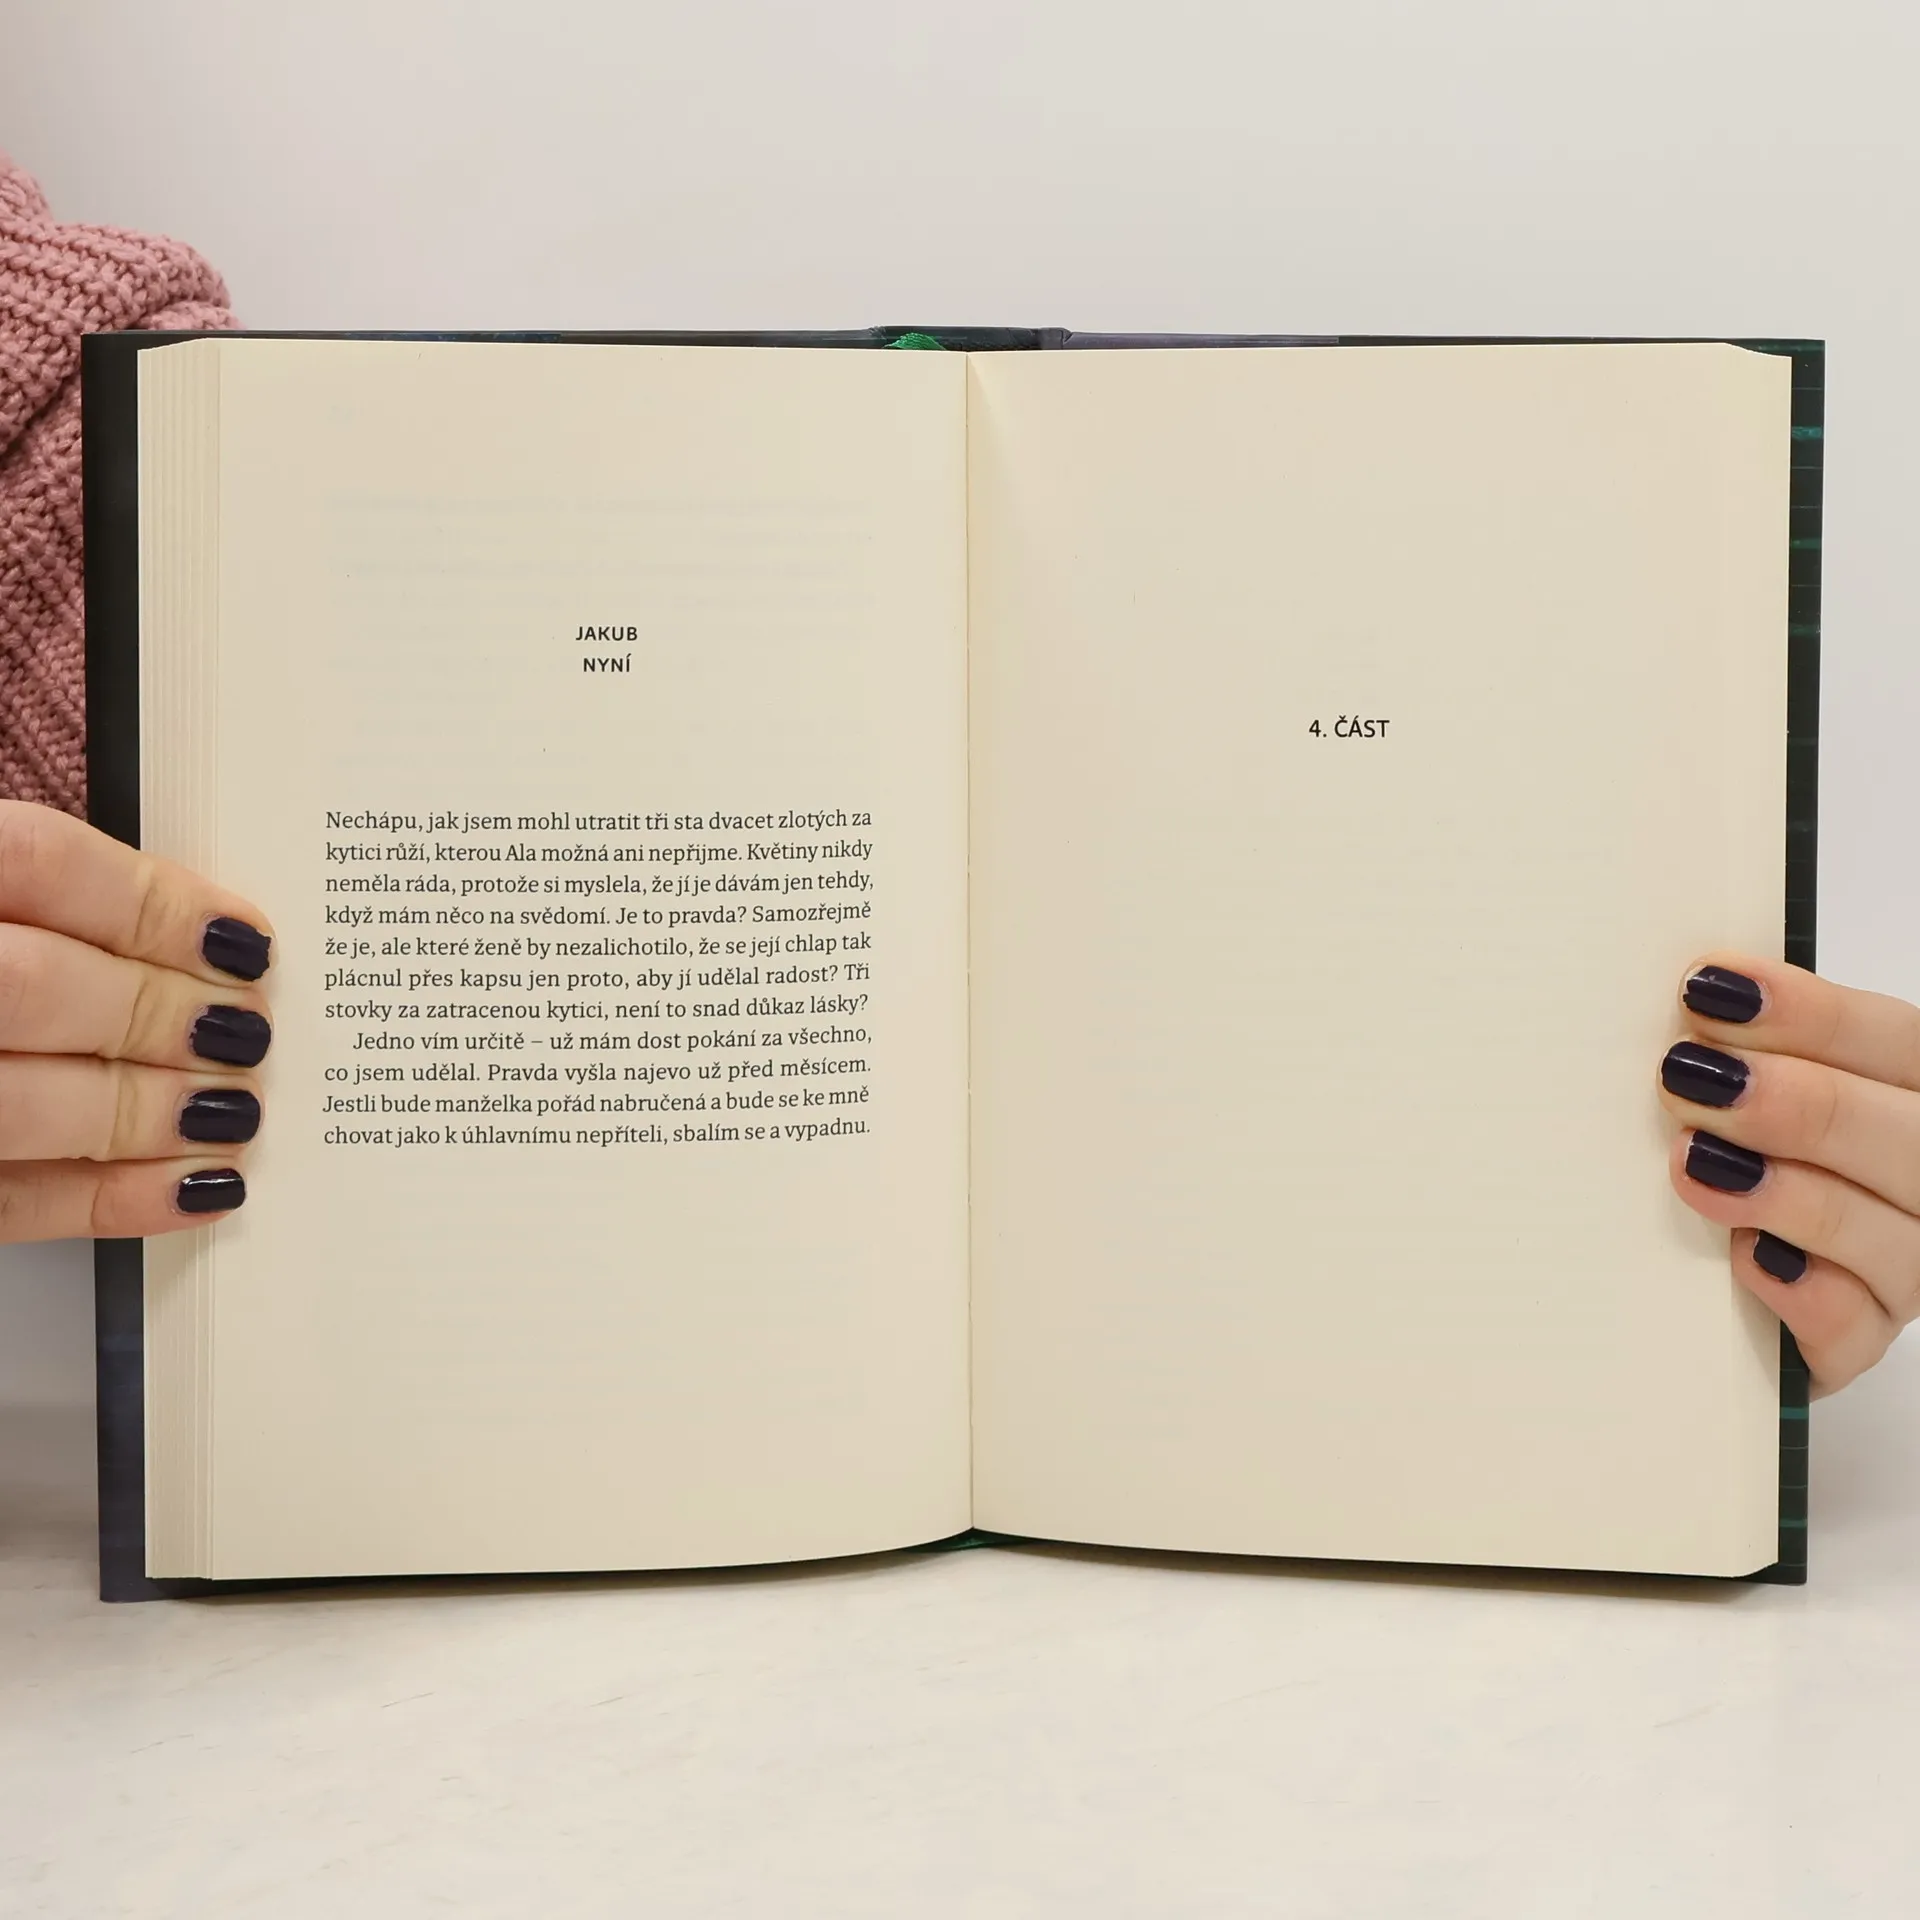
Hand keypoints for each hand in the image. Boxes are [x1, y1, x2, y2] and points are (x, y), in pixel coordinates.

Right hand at [0, 801, 270, 1240]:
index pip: (35, 859)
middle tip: (247, 1030)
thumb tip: (200, 938)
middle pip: (32, 985)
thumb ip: (39, 900)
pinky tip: (196, 1188)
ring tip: (233, 1108)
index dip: (153, 902)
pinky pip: (4, 1202)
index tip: (242, 937)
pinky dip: (110, 1200)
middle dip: (157, 1012)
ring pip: (17, 1101)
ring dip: (144, 1110)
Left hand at [1661, 953, 1919, 1394]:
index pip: (1893, 1039)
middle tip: (1685, 1078)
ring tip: (1694, 1163)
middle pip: (1901, 1135)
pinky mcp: (1859, 1338)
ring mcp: (1905, 1266)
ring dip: (1786, 1194)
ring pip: (1887, 1235)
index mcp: (1912, 1090)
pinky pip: (1850, 1326)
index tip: (1707, 989)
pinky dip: (1801, 1292)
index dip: (1806, 1013)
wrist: (1734, 1273)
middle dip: (1794, 1102)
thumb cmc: (1745, 1145)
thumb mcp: (1753, 1082)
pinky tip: (1745, 1257)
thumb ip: (1745, 1046)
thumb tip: (1688, 995)